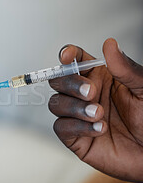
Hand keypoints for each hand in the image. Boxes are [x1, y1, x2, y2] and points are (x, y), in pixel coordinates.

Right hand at [49, 38, 142, 181]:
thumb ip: (125, 68)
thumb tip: (110, 44)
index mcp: (100, 78)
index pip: (76, 61)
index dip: (68, 55)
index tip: (68, 56)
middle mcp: (85, 95)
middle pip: (58, 81)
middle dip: (70, 84)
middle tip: (91, 92)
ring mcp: (77, 116)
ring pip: (56, 103)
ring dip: (75, 107)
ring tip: (99, 114)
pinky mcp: (74, 138)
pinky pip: (61, 127)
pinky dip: (78, 126)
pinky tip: (99, 129)